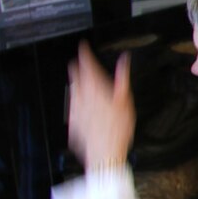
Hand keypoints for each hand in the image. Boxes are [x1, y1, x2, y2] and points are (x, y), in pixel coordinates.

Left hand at [65, 43, 133, 170]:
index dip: (84, 53)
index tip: (83, 46)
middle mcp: (81, 95)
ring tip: (81, 80)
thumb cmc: (118, 128)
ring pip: (72, 89)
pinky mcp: (72, 120)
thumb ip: (122, 77)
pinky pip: (72, 104)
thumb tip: (124, 60)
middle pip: (75, 75)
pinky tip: (82, 103)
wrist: (104, 151)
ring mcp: (74, 108)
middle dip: (77, 66)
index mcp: (95, 87)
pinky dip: (76, 99)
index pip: (86, 64)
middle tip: (81, 62)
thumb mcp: (126, 99)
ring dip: (76, 81)